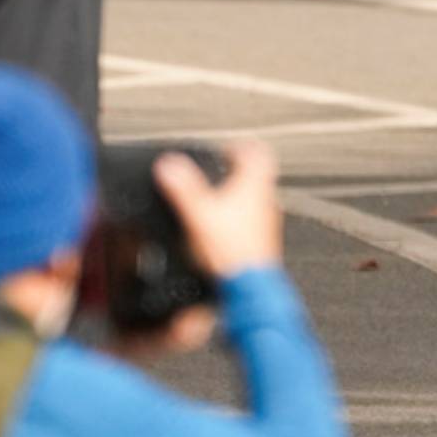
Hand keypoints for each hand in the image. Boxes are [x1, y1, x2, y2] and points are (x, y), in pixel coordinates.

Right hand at [153, 141, 282, 280]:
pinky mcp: (263, 244)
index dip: (239, 147)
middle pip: (257, 176)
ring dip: (238, 198)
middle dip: (236, 173)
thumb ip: (182, 187)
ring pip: (256, 200)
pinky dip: (238, 222)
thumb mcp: (198, 213)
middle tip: (217, 175)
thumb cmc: (232, 251)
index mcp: (255, 185)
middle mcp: (266, 201)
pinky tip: (220, 235)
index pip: (257, 153)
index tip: (224, 151)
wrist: (249, 289)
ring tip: (215, 204)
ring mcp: (267, 223)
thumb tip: (168, 165)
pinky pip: (253, 224)